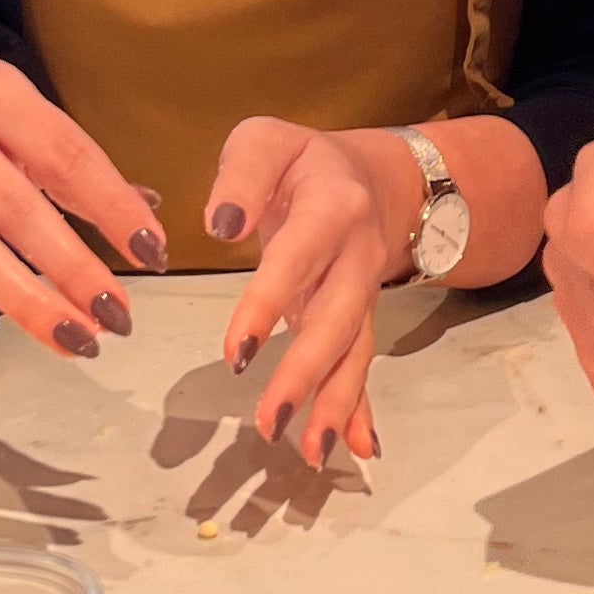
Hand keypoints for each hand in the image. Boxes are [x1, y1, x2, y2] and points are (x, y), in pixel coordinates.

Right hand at [0, 56, 163, 370]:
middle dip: (77, 271)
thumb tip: (142, 212)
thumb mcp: (2, 107)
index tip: (151, 252)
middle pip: (20, 212)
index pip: (65, 155)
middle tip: (119, 317)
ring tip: (77, 340)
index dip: (113, 208)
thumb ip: (63, 156)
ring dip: (28, 307)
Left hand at [203, 122, 408, 470]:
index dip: (268, 306)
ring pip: (353, 351)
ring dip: (334, 403)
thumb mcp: (265, 141)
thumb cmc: (303, 162)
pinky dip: (362, 409)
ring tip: (310, 451)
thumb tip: (220, 224)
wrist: (373, 177)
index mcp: (330, 207)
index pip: (298, 261)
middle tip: (269, 421)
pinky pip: (362, 365)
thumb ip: (241, 176)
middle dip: (305, 374)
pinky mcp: (358, 321)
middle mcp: (356, 256)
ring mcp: (362, 293)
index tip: (235, 353)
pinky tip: (358, 449)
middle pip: (335, 319)